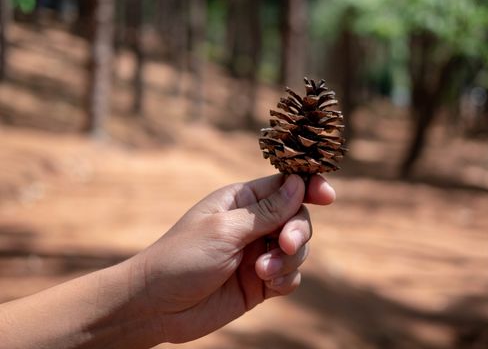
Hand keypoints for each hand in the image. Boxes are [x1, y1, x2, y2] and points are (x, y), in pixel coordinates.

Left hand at [131, 174, 335, 342]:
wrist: (158, 306)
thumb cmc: (182, 258)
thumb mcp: (225, 230)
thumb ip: (266, 212)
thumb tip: (299, 184)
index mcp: (241, 201)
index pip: (283, 186)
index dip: (308, 186)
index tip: (327, 195)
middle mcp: (252, 224)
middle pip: (296, 217)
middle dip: (297, 231)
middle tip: (284, 245)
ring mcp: (257, 253)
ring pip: (297, 248)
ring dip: (288, 260)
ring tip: (263, 273)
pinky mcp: (260, 282)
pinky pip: (289, 275)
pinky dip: (285, 279)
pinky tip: (268, 285)